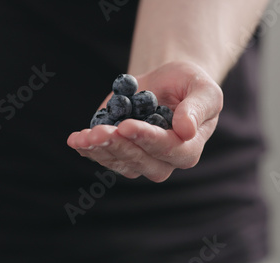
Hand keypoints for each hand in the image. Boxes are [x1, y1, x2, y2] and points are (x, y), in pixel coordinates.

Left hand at [67, 61, 222, 181]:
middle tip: (100, 132)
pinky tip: (76, 139)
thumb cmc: (190, 85)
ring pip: (120, 162)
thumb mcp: (203, 88)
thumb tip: (187, 130)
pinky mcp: (119, 152)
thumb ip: (197, 108)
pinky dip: (88, 149)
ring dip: (100, 150)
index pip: (169, 150)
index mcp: (188, 148)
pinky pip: (103, 156)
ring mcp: (139, 159)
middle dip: (119, 146)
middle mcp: (163, 161)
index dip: (147, 139)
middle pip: (141, 162)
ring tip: (83, 136)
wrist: (167, 83)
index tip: (127, 125)